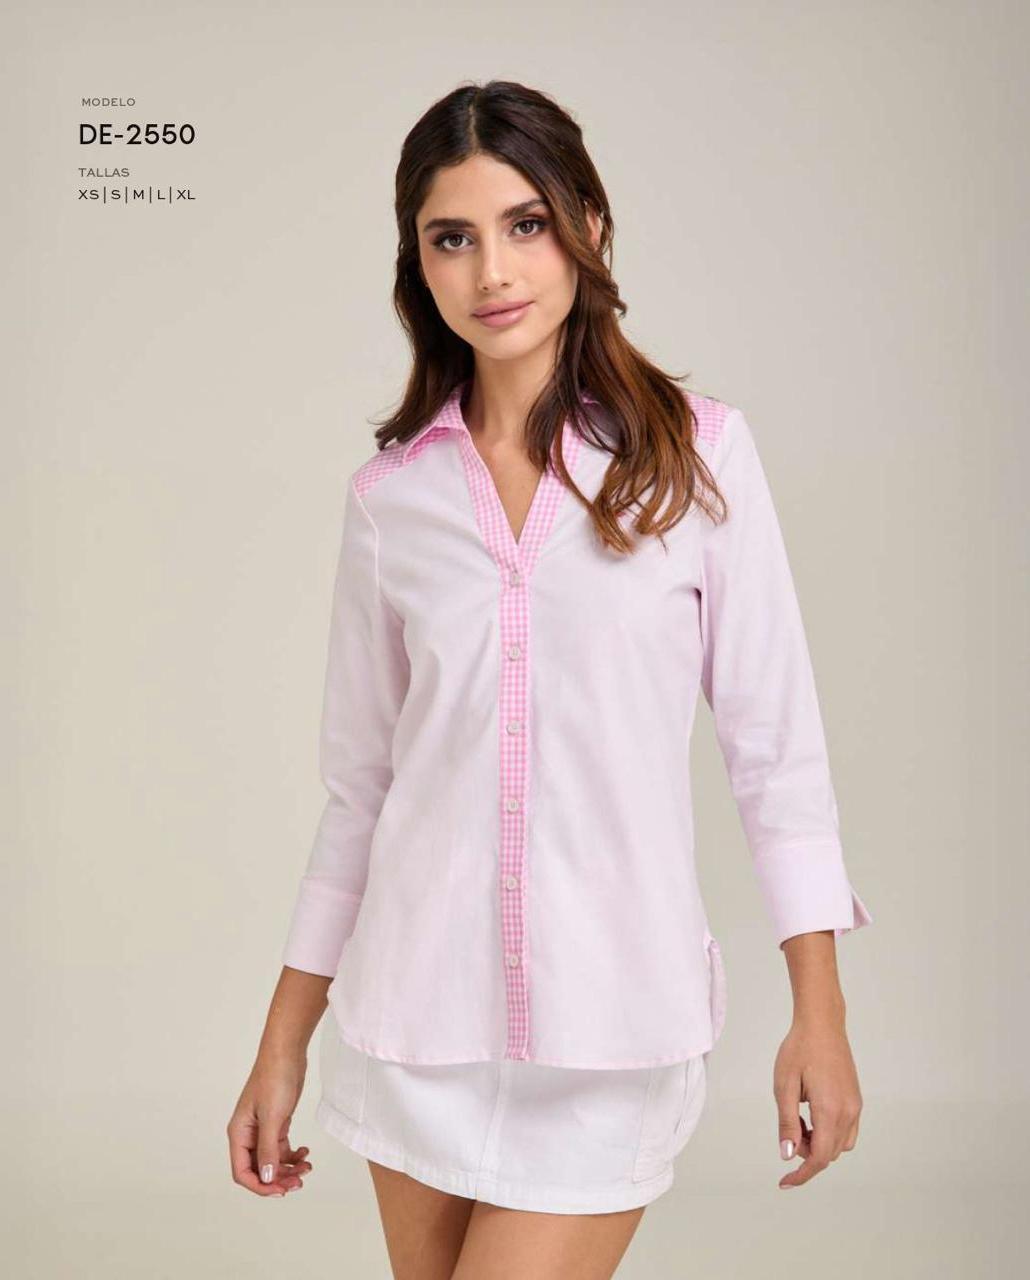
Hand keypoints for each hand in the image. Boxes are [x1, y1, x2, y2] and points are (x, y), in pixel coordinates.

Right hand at [227, 1049, 313, 1196]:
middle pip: (258, 1170)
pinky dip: (293, 1155)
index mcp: (239, 1134)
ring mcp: (262, 1129)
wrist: (287, 1053)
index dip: (260, 1186)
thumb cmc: (274, 1078)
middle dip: (277, 1179)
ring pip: (272, 1160)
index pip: (242, 1172)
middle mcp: (248, 1135)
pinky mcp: (276, 1123)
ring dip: (288, 1169)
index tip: (280, 1190)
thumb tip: (266, 1178)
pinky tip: (305, 1153)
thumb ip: (268, 1149)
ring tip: (307, 1167)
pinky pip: (281, 1148)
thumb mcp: (273, 1117)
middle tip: (299, 1183)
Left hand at [773, 1017, 862, 1188]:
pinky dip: (829, 1133)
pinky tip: (811, 1114)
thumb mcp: (784, 1085)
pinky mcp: (856, 1099)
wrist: (822, 1024)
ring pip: (840, 1144)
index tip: (785, 1182)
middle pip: (830, 1154)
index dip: (802, 1174)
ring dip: (820, 1144)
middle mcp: (848, 1112)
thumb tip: (787, 1155)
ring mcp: (856, 1106)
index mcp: (830, 1110)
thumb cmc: (799, 1050)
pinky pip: (846, 1130)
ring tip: (799, 1119)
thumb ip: (787, 1123)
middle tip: (788, 1131)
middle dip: (807, 1154)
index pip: (820, 1158)